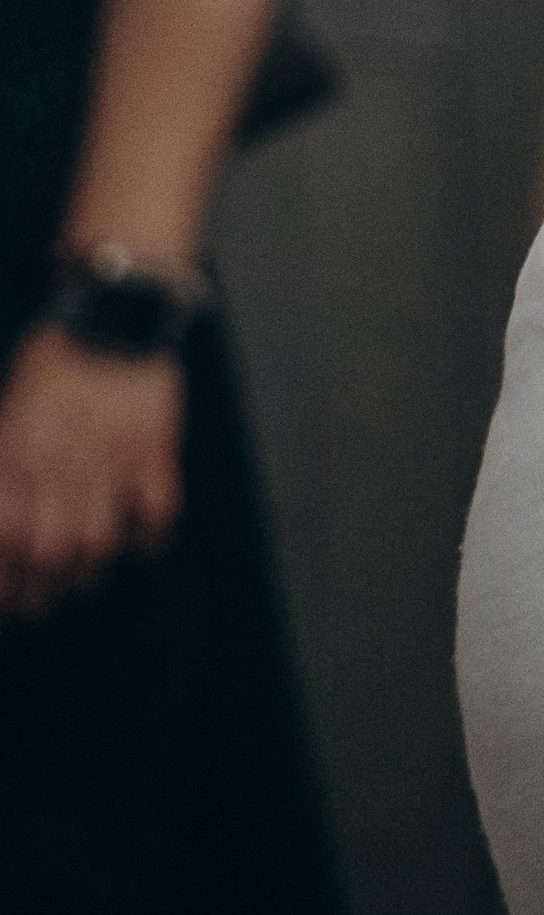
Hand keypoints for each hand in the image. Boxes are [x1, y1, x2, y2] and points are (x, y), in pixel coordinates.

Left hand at [0, 326, 182, 617]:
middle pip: (51, 554)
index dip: (4, 580)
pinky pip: (157, 514)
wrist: (117, 311)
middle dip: (43, 592)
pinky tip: (139, 541)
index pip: (5, 538)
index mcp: (18, 451)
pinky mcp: (156, 448)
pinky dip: (148, 540)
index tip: (5, 600)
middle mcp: (61, 461)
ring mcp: (112, 456)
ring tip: (85, 579)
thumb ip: (4, 469)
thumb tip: (5, 528)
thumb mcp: (9, 411)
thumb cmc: (55, 363)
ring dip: (91, 572)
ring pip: (100, 544)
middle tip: (40, 603)